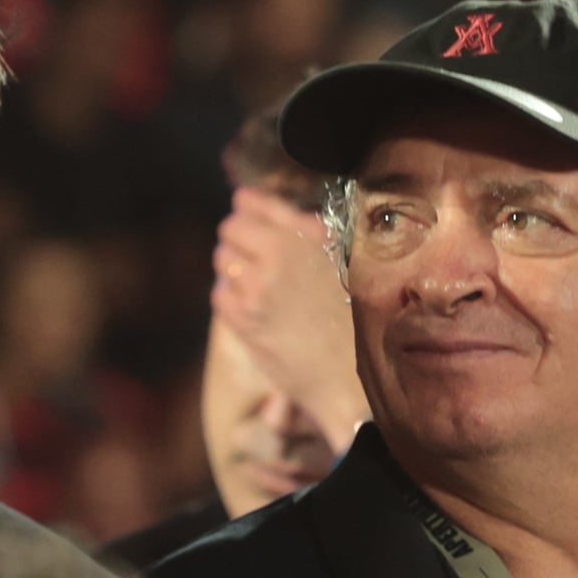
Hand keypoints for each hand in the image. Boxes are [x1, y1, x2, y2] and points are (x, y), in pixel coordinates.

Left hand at [210, 187, 357, 412]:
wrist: (354, 376)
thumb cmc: (357, 320)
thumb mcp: (346, 261)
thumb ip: (309, 231)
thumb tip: (265, 208)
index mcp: (309, 234)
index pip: (253, 202)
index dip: (247, 207)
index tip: (247, 211)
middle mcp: (281, 254)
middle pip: (231, 228)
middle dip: (239, 239)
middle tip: (253, 256)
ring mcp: (259, 287)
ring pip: (223, 259)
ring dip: (234, 267)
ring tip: (255, 284)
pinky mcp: (245, 319)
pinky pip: (220, 294)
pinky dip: (230, 297)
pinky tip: (251, 307)